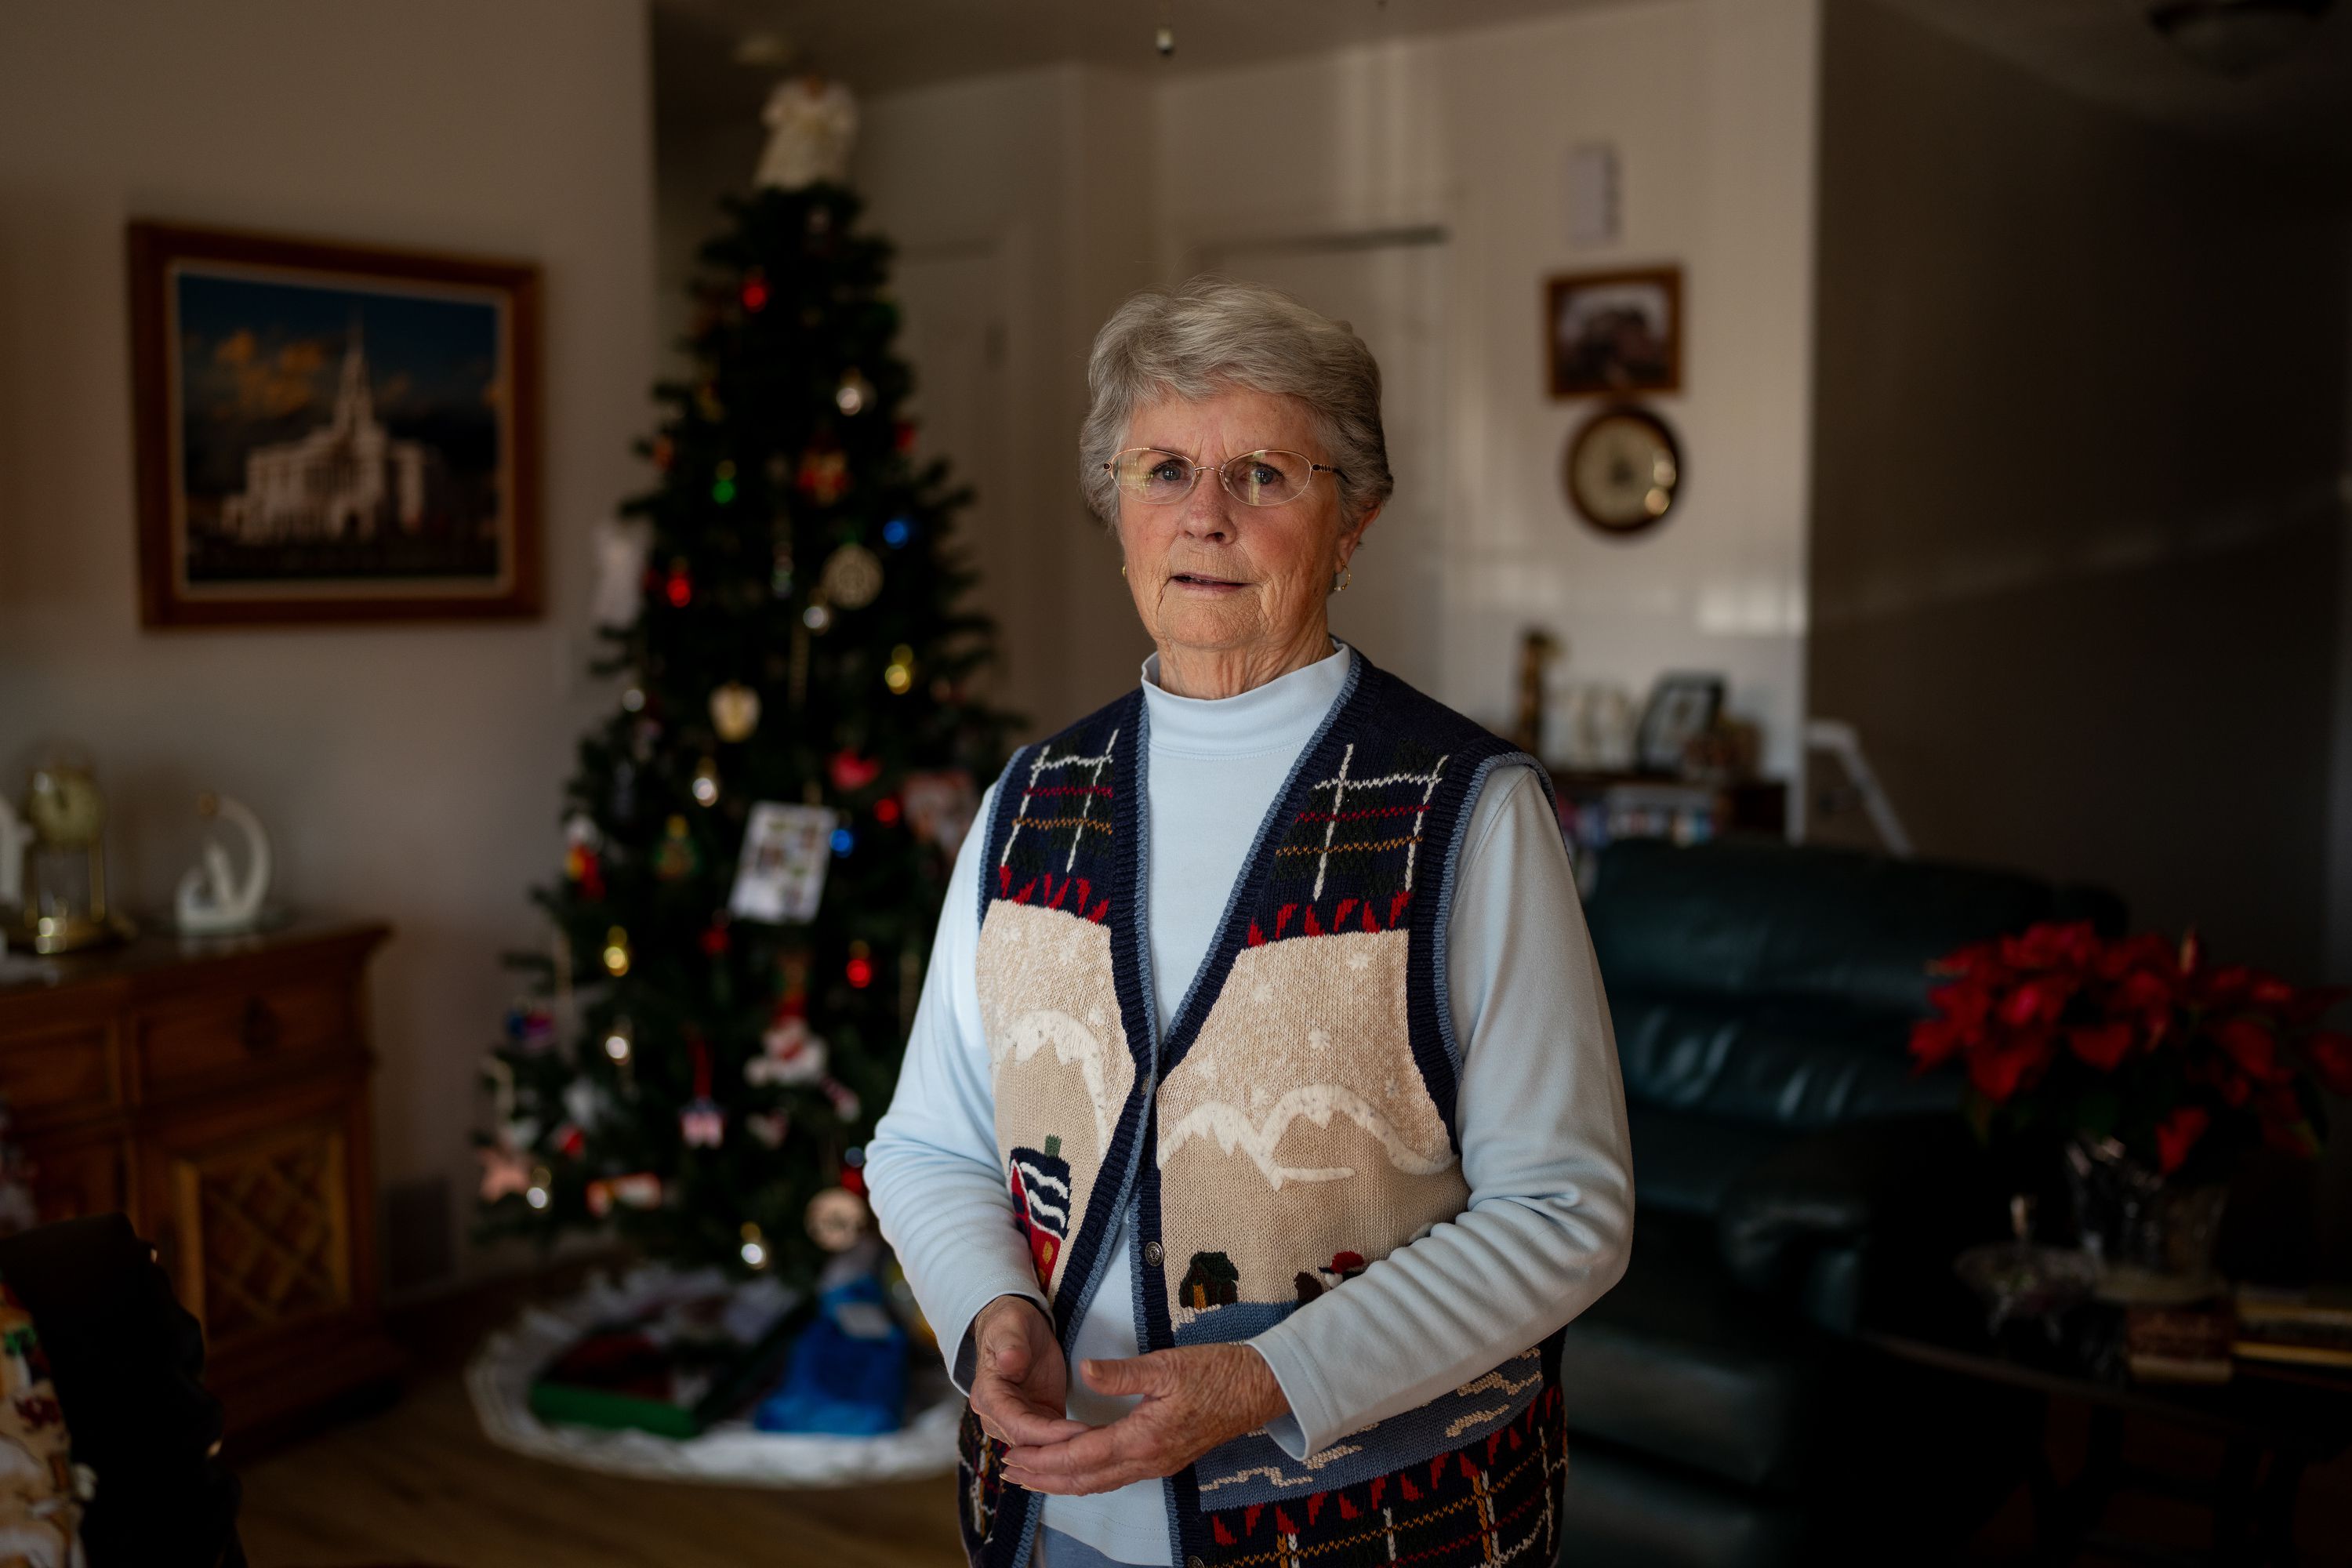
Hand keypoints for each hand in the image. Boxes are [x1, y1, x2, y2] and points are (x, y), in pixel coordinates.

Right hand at [969, 1295, 1087, 1447]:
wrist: (1016, 1329)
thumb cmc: (1010, 1323)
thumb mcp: (1010, 1325)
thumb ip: (1010, 1344)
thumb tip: (1009, 1361)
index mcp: (989, 1395)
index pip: (1017, 1426)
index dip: (1048, 1434)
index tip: (1078, 1431)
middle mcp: (998, 1417)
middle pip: (1030, 1445)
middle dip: (1065, 1447)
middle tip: (1101, 1444)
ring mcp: (1018, 1421)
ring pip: (1043, 1449)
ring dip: (1071, 1450)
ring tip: (1105, 1446)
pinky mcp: (1039, 1420)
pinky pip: (1055, 1440)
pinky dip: (1075, 1443)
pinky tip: (1100, 1442)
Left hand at [1002, 1345, 1289, 1495]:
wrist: (1260, 1388)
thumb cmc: (1217, 1372)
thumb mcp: (1167, 1364)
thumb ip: (1122, 1373)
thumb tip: (1083, 1371)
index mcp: (1144, 1437)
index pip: (1082, 1456)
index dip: (1044, 1459)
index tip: (1014, 1455)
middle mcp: (1148, 1459)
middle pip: (1085, 1480)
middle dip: (1044, 1478)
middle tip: (1010, 1473)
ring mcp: (1158, 1463)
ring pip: (1100, 1483)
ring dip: (1062, 1482)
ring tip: (1032, 1477)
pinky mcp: (1165, 1459)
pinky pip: (1117, 1477)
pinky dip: (1088, 1478)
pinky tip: (1076, 1472)